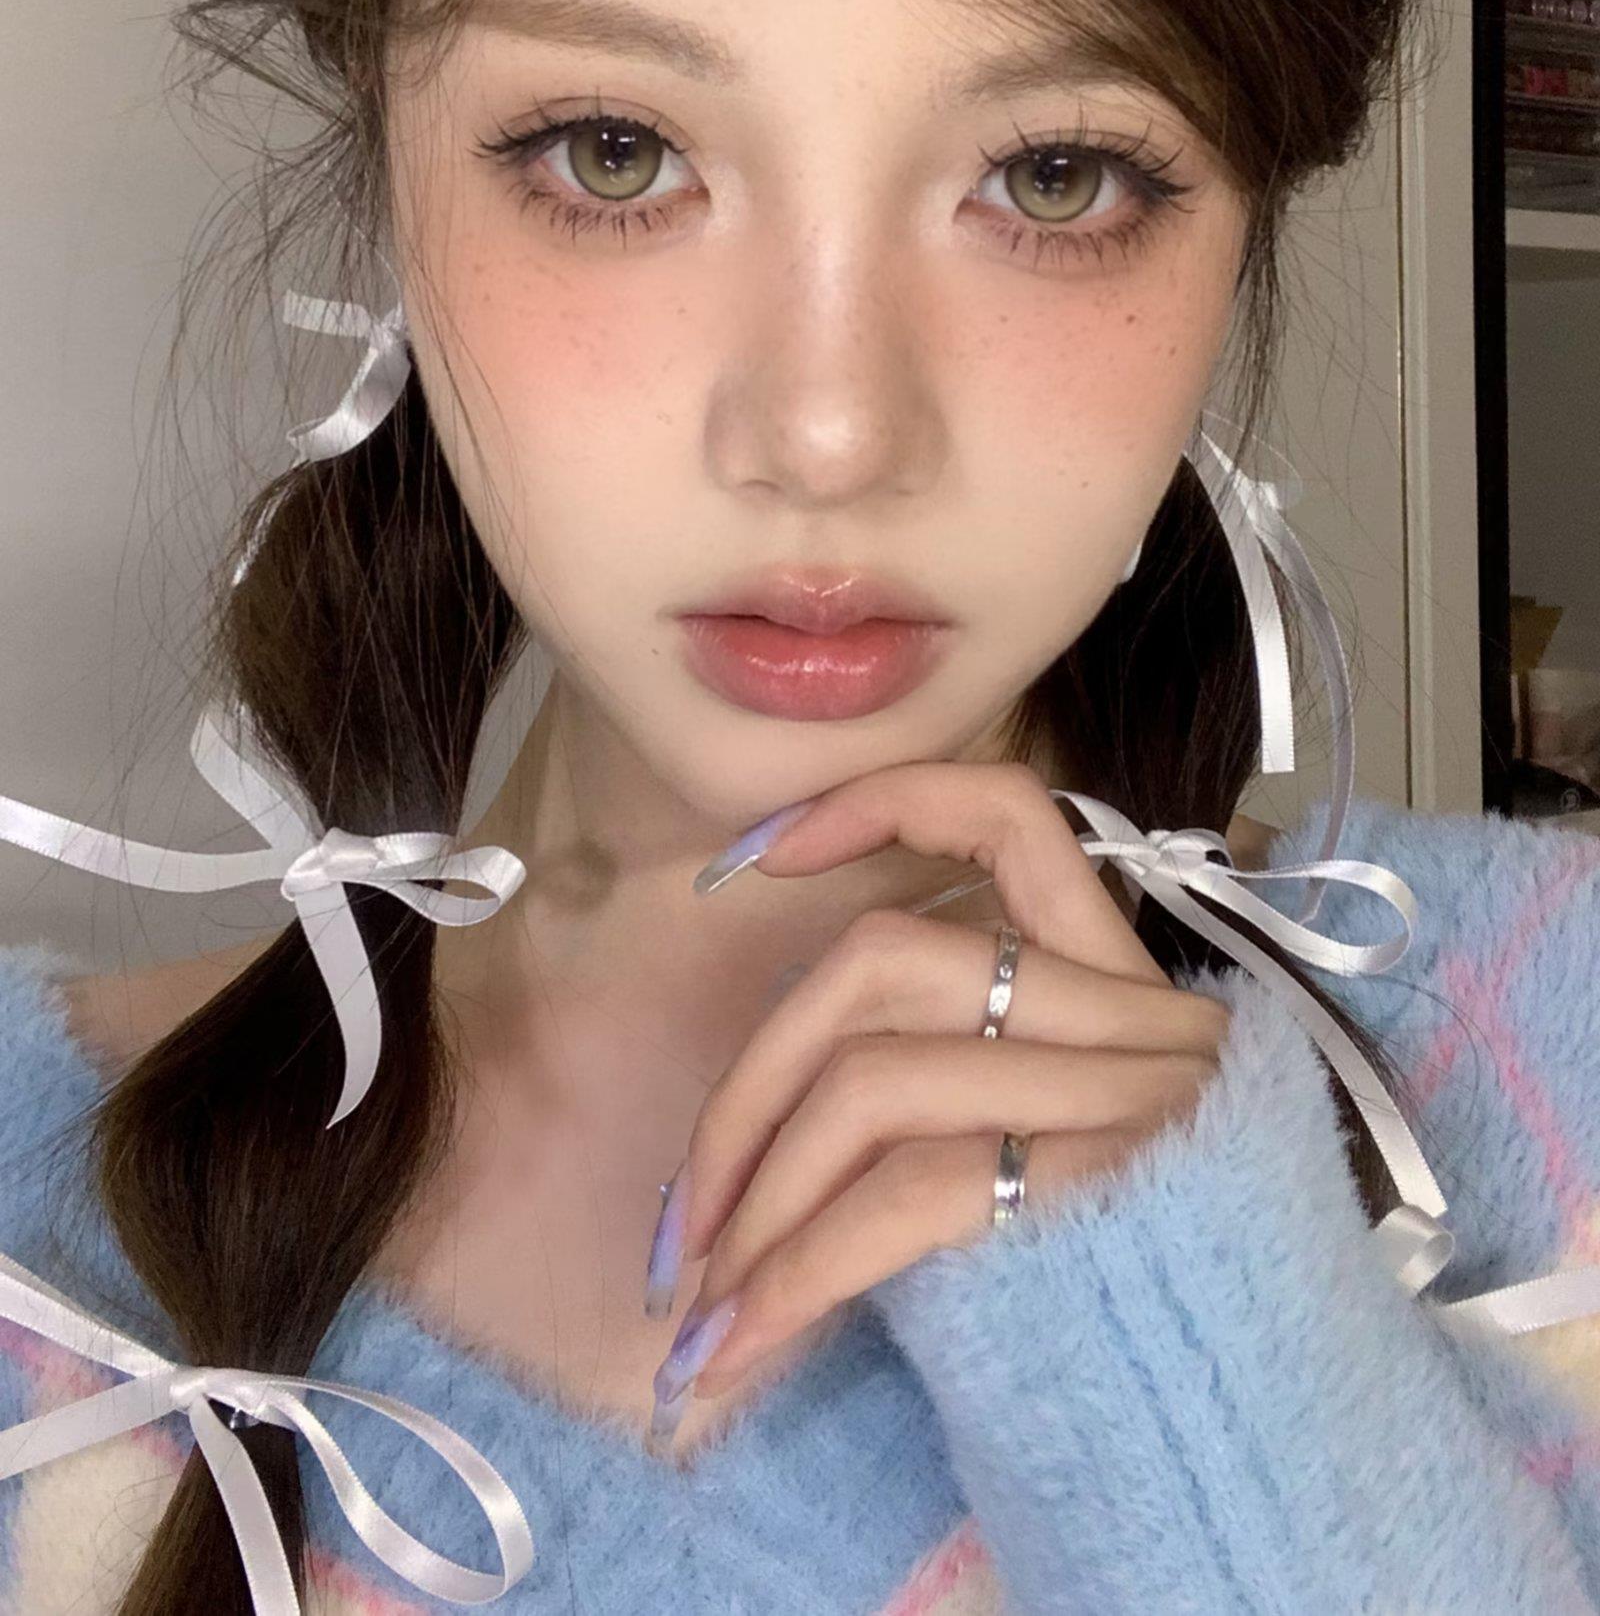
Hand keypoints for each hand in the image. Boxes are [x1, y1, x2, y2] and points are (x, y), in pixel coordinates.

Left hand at [658, 761, 1229, 1408]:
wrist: (1271, 1433)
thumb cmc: (1136, 1305)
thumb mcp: (1056, 1169)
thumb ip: (949, 1104)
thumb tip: (753, 1152)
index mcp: (1128, 989)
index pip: (1010, 820)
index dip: (878, 805)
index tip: (756, 856)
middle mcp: (1142, 1022)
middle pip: (881, 964)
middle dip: (747, 1093)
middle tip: (682, 1225)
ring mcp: (1136, 1098)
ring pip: (873, 1080)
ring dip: (754, 1204)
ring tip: (703, 1312)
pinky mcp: (1110, 1186)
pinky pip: (903, 1196)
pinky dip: (793, 1274)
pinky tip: (735, 1351)